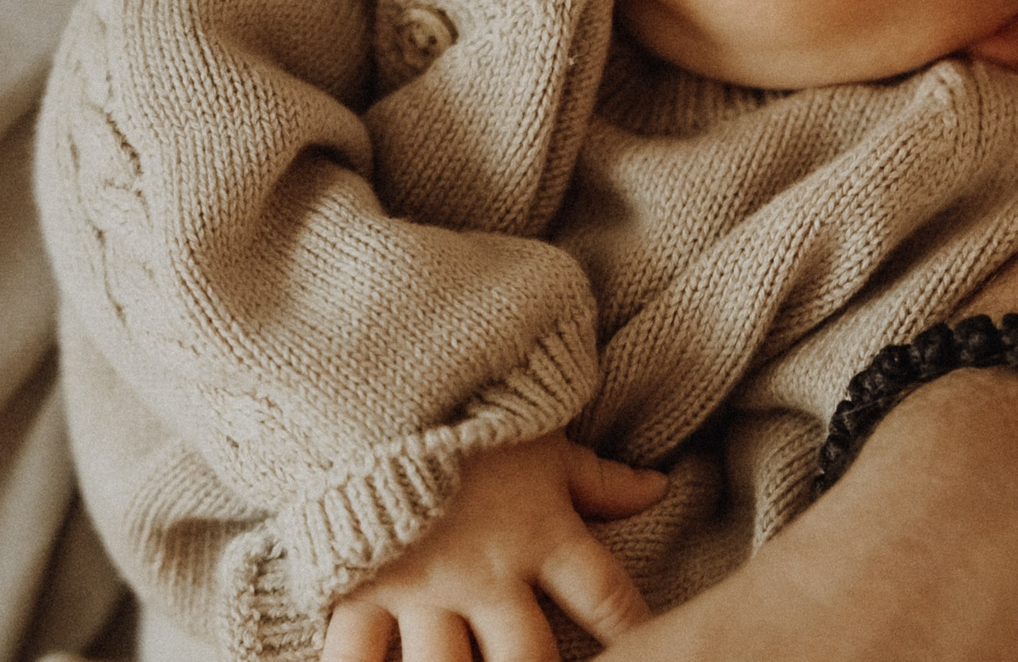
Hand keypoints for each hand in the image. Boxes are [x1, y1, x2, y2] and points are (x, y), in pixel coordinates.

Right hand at [322, 435, 666, 661]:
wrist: (378, 383)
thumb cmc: (470, 413)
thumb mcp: (544, 444)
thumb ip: (601, 479)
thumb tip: (660, 487)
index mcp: (540, 535)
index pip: (605, 596)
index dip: (633, 629)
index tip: (656, 649)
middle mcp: (487, 573)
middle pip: (527, 658)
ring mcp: (423, 588)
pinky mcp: (360, 589)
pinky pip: (357, 657)